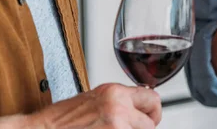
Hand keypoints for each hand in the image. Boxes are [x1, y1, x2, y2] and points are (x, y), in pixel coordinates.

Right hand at [28, 83, 161, 128]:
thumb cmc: (62, 119)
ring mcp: (115, 125)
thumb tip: (140, 107)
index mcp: (114, 92)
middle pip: (150, 122)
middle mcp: (117, 106)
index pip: (152, 98)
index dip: (153, 111)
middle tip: (132, 128)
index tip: (150, 117)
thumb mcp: (95, 98)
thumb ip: (120, 100)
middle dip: (144, 128)